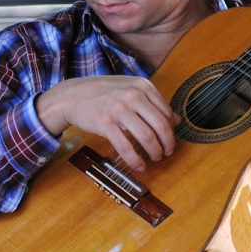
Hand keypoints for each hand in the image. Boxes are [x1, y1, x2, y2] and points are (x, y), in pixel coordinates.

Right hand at [35, 76, 181, 170]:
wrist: (73, 95)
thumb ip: (154, 102)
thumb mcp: (132, 89)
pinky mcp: (106, 124)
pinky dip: (135, 159)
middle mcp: (133, 95)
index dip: (172, 130)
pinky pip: (126, 146)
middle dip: (167, 143)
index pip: (166, 112)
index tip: (171, 140)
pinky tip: (139, 165)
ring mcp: (119, 109)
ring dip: (155, 152)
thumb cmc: (104, 92)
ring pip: (147, 136)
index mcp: (143, 86)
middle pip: (160, 125)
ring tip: (155, 158)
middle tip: (167, 153)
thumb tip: (177, 120)